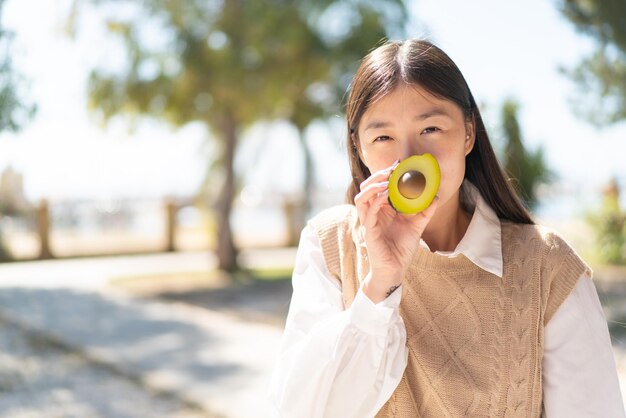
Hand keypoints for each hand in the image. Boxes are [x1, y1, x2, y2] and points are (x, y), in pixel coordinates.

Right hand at [354, 162, 438, 302]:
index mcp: (381, 209)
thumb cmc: (401, 249)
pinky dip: (376, 199)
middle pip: (367, 187)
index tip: (399, 164)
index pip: (378, 186)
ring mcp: (368, 221)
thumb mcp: (417, 226)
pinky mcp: (369, 230)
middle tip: (393, 168)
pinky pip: (368, 210)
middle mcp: (372, 213)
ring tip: (388, 179)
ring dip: (373, 184)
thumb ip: (425, 211)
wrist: (396, 269)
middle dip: (378, 175)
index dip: (386, 174)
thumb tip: (436, 195)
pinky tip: (387, 193)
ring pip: (362, 196)